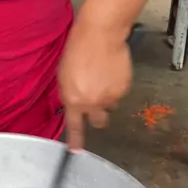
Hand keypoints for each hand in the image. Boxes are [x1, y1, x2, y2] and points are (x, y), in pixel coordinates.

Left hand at [58, 18, 132, 150]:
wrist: (100, 36)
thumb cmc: (77, 50)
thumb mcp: (64, 74)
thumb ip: (69, 93)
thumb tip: (74, 103)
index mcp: (73, 100)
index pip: (74, 126)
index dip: (76, 140)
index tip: (75, 151)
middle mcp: (92, 103)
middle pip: (99, 122)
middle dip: (98, 115)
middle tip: (97, 100)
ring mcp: (110, 98)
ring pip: (110, 105)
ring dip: (107, 97)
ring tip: (103, 76)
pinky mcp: (123, 89)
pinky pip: (120, 94)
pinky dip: (116, 85)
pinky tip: (111, 70)